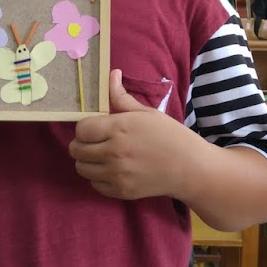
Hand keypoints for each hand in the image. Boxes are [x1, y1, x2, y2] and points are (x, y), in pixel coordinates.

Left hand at [68, 69, 191, 199]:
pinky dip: (99, 178)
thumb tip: (111, 74)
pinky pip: (94, 184)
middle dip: (83, 144)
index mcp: (119, 128)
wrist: (190, 168)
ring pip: (81, 168)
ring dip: (88, 161)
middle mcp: (114, 152)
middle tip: (96, 142)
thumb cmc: (170, 136)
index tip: (95, 128)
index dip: (85, 127)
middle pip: (76, 150)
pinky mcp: (121, 191)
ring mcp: (116, 174)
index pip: (81, 129)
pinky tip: (112, 170)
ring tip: (102, 156)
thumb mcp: (146, 113)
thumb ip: (122, 97)